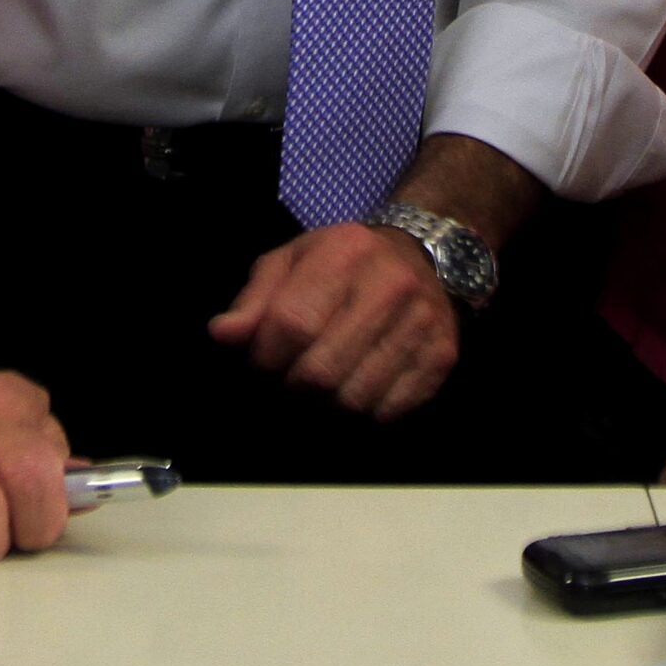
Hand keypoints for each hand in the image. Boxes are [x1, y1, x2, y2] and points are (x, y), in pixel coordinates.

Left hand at [208, 222, 458, 419]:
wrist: (421, 254)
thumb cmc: (343, 263)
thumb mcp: (291, 261)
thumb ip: (254, 299)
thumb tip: (223, 336)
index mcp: (345, 252)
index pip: (290, 324)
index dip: (264, 357)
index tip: (263, 360)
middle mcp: (391, 285)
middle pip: (320, 372)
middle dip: (293, 388)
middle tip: (291, 378)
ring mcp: (422, 322)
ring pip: (354, 400)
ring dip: (327, 406)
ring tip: (324, 383)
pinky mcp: (442, 356)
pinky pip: (388, 413)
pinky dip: (364, 413)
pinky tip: (358, 384)